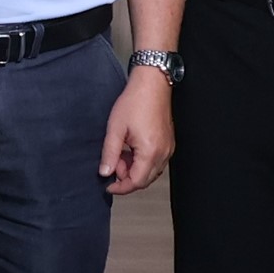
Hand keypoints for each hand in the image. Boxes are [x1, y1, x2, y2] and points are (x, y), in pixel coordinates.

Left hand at [99, 62, 175, 194]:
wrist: (152, 85)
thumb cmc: (135, 102)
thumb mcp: (115, 129)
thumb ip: (109, 153)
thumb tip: (105, 172)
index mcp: (150, 152)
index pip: (137, 182)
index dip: (121, 187)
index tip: (108, 185)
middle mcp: (163, 153)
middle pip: (145, 179)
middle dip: (126, 177)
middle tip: (112, 163)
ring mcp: (168, 149)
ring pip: (151, 171)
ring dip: (134, 169)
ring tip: (119, 153)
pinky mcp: (168, 143)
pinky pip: (156, 161)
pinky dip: (142, 161)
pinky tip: (130, 150)